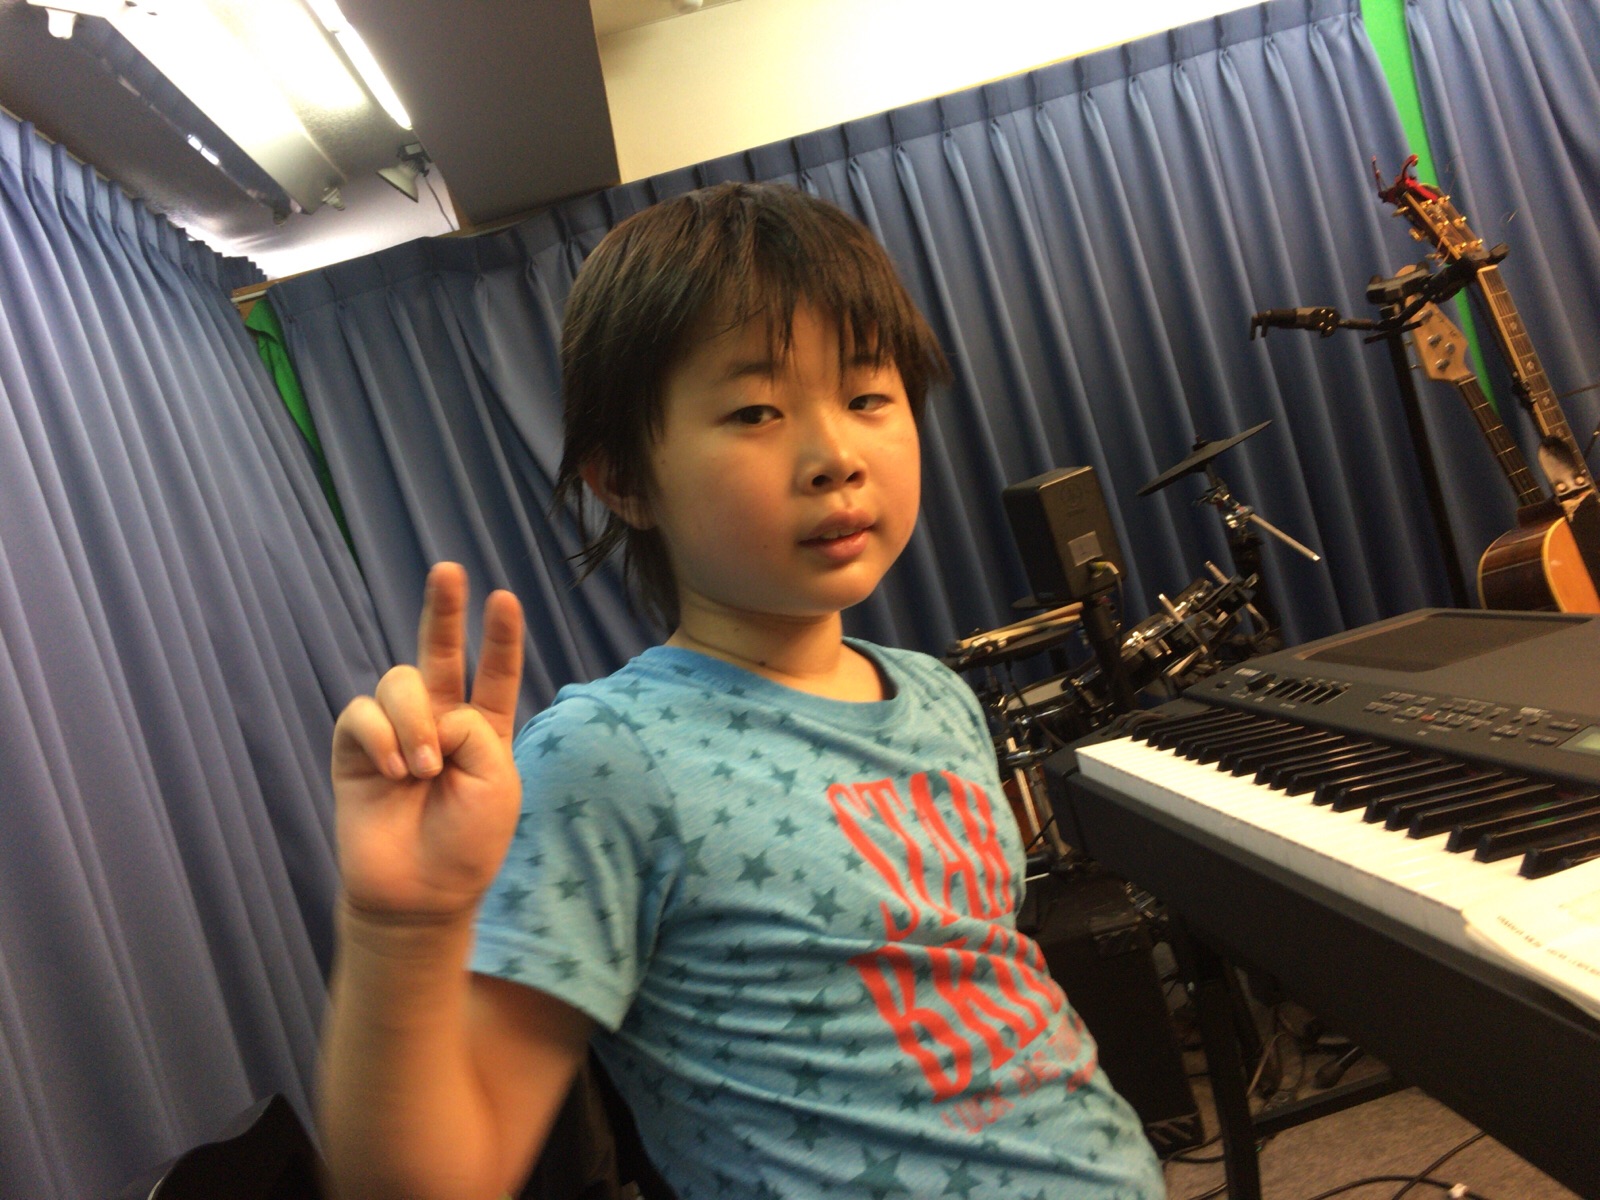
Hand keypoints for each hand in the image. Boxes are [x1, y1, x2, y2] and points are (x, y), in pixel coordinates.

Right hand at [331, 563, 524, 921]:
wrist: (420, 891)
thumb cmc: (468, 842)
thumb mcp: (496, 781)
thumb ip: (473, 729)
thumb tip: (430, 711)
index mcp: (483, 729)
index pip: (495, 673)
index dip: (499, 638)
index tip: (503, 598)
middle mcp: (440, 721)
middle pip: (439, 651)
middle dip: (442, 609)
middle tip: (448, 570)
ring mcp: (396, 732)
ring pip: (399, 682)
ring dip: (413, 722)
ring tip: (422, 771)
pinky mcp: (356, 748)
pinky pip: (362, 714)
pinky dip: (382, 738)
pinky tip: (395, 774)